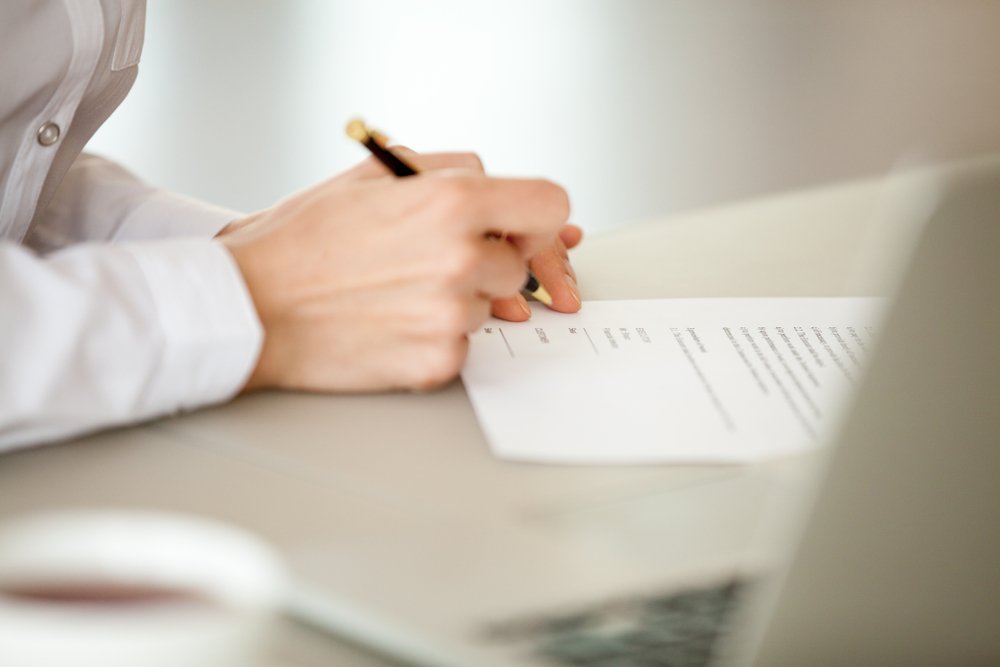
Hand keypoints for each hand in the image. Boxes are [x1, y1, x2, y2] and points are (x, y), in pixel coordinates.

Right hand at [220, 153, 569, 392]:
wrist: (249, 307)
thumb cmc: (302, 241)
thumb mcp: (372, 175)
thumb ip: (449, 171)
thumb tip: (504, 194)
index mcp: (451, 201)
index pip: (550, 205)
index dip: (538, 219)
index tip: (520, 230)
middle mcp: (462, 258)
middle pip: (517, 263)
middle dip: (486, 260)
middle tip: (430, 260)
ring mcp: (452, 316)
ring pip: (489, 306)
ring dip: (457, 298)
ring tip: (394, 289)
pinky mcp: (438, 362)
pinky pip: (463, 345)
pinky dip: (435, 336)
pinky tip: (389, 322)